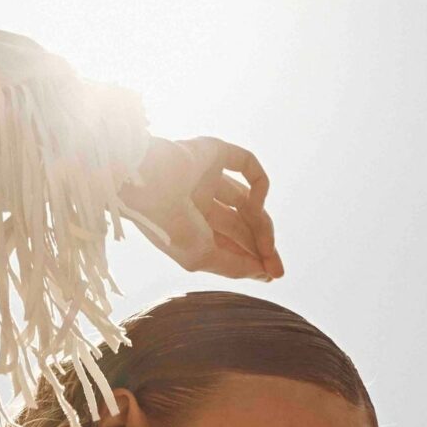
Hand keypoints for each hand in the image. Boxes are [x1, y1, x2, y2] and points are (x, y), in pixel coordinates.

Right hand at [121, 135, 282, 280]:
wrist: (149, 182)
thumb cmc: (168, 224)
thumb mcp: (201, 257)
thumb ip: (234, 267)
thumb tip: (266, 274)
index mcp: (188, 226)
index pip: (227, 243)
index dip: (250, 258)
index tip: (272, 274)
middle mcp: (198, 201)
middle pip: (240, 225)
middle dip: (261, 246)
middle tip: (278, 267)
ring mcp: (207, 176)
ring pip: (247, 201)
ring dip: (262, 225)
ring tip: (267, 246)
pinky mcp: (216, 152)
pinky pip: (247, 166)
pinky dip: (259, 185)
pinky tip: (256, 205)